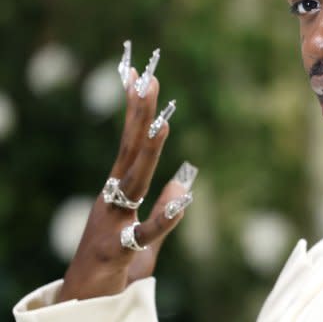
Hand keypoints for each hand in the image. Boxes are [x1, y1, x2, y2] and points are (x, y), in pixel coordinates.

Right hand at [57, 46, 195, 301]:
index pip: (130, 144)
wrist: (84, 304)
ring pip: (133, 182)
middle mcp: (112, 200)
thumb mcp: (144, 237)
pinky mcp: (117, 251)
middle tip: (147, 79)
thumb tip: (185, 183)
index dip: (137, 112)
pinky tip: (183, 199)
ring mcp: (112, 223)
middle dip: (139, 115)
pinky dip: (163, 219)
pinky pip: (144, 234)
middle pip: (129, 151)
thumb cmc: (113, 268)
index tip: (140, 77)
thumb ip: (164, 212)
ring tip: (161, 123)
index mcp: (118, 192)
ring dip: (147, 153)